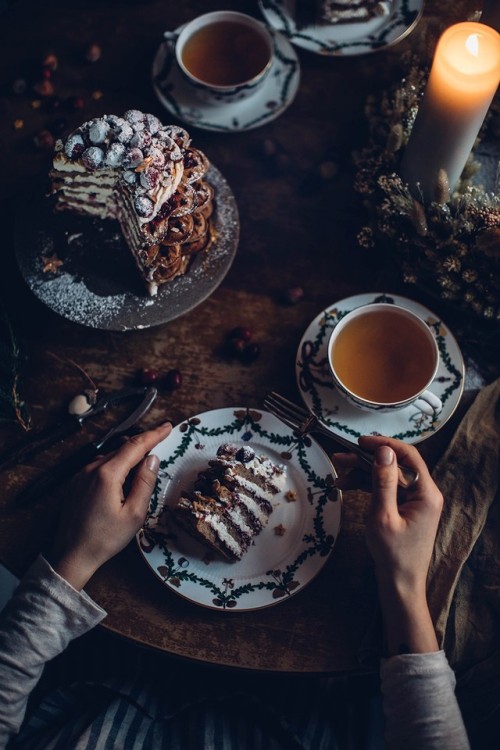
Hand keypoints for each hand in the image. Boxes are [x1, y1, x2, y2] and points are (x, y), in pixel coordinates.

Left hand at [48, 421, 171, 590]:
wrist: (71, 555)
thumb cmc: (105, 538)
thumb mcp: (134, 514)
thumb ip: (145, 483)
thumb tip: (152, 459)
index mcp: (107, 474)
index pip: (135, 445)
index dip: (154, 435)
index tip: (168, 427)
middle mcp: (91, 469)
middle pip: (122, 448)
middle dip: (143, 445)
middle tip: (161, 445)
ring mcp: (81, 475)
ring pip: (111, 456)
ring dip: (129, 457)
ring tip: (143, 467)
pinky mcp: (76, 483)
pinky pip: (100, 466)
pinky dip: (116, 466)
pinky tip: (123, 480)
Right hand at [334, 436, 443, 654]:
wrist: (400, 584)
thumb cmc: (393, 555)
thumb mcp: (383, 515)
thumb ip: (384, 481)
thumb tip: (383, 452)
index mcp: (426, 493)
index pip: (408, 456)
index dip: (384, 445)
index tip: (361, 442)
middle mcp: (424, 494)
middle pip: (395, 465)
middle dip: (367, 460)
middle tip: (341, 457)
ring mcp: (415, 502)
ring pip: (387, 476)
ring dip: (363, 473)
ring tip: (338, 474)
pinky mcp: (405, 509)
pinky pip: (386, 489)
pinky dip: (367, 486)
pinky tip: (347, 486)